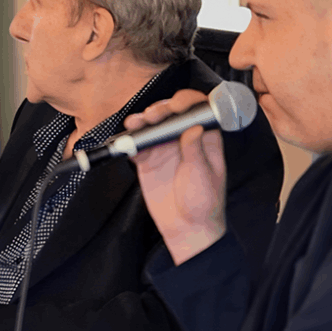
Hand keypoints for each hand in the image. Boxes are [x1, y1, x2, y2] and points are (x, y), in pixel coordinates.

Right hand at [126, 89, 226, 264]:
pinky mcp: (148, 162)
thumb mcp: (203, 177)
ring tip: (136, 123)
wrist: (186, 228)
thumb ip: (196, 152)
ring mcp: (164, 150)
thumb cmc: (204, 204)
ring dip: (142, 121)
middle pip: (171, 115)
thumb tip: (193, 127)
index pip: (197, 111)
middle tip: (153, 116)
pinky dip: (130, 142)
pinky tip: (127, 141)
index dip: (187, 102)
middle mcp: (183, 140)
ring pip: (152, 127)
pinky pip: (136, 146)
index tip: (176, 104)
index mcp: (204, 140)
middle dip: (161, 109)